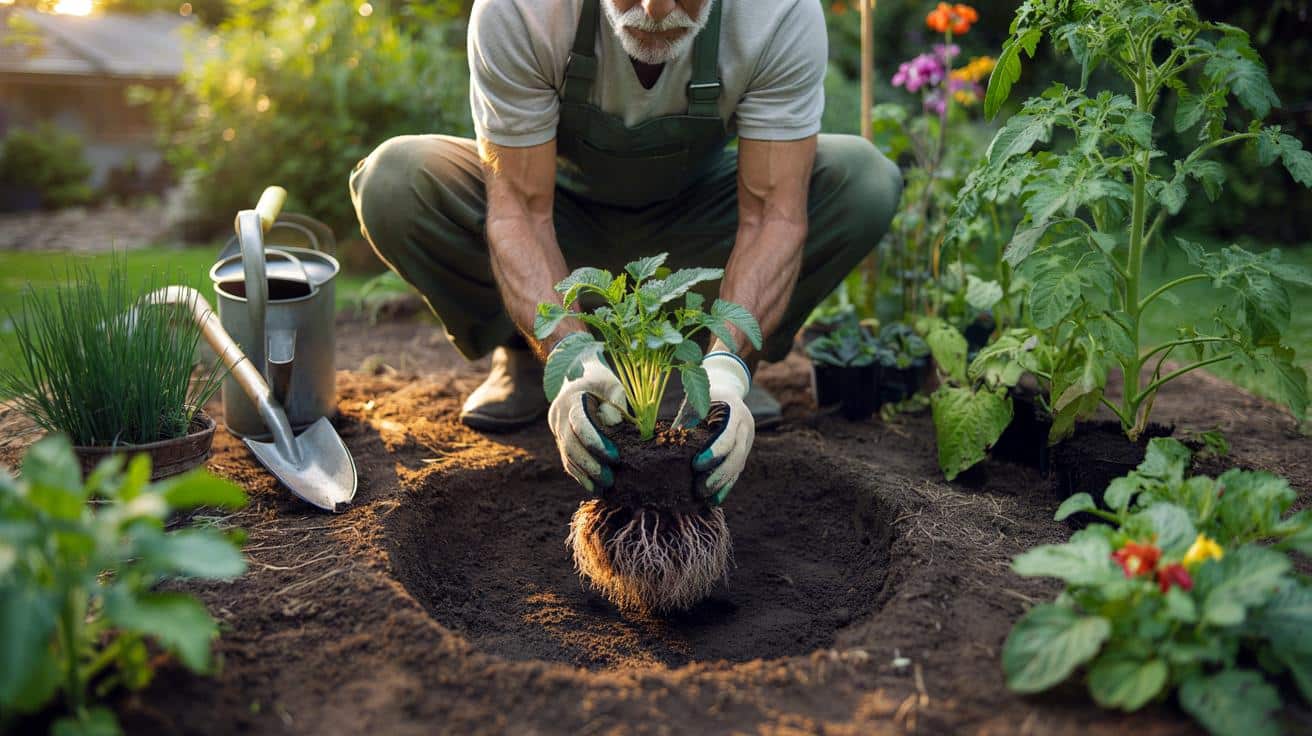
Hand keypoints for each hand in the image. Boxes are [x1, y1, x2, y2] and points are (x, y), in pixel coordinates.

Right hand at [547, 349, 627, 492]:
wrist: (576, 376)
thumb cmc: (599, 380)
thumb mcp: (611, 383)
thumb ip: (616, 400)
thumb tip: (613, 425)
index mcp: (570, 401)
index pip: (580, 425)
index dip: (596, 443)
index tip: (615, 457)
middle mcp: (559, 417)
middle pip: (571, 446)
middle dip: (590, 465)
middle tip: (609, 479)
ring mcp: (557, 430)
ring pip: (566, 457)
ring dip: (584, 475)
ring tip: (603, 489)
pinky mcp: (561, 440)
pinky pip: (567, 460)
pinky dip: (579, 474)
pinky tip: (593, 486)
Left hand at [692, 352, 753, 505]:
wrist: (727, 388)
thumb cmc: (704, 395)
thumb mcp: (695, 402)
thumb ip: (685, 422)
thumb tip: (662, 443)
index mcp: (735, 411)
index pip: (728, 436)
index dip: (714, 453)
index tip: (696, 465)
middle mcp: (746, 426)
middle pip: (737, 456)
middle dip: (718, 475)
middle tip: (700, 490)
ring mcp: (748, 440)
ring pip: (739, 466)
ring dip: (722, 484)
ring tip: (704, 498)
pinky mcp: (744, 451)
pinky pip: (737, 471)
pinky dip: (726, 485)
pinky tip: (714, 499)